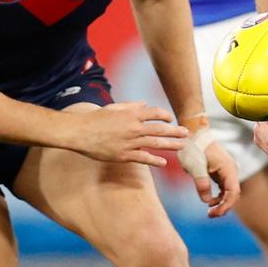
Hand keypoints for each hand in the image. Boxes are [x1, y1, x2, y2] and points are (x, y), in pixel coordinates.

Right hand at [63, 102, 187, 166]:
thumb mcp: (114, 108)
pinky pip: (143, 158)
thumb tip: (144, 104)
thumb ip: (131, 106)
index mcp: (131, 114)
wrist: (81, 132)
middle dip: (175, 131)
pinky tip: (163, 162)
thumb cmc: (96, 118)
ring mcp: (130, 142)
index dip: (165, 115)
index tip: (171, 119)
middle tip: (186, 133)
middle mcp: (133, 127)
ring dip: (170, 145)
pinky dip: (154, 160)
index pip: (155, 113)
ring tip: (182, 146)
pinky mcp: (124, 155)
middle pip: (160, 129)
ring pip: (155, 143)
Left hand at [176, 128, 239, 217]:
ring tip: (209, 211)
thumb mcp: (194, 165)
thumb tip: (206, 200)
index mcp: (228, 168)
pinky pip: (223, 188)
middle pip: (233, 194)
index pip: (233, 192)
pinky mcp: (220, 171)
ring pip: (229, 192)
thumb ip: (201, 182)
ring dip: (221, 203)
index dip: (226, 205)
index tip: (214, 213)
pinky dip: (218, 196)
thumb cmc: (194, 147)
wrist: (193, 132)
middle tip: (210, 215)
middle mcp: (230, 170)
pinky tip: (209, 201)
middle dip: (224, 206)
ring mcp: (226, 170)